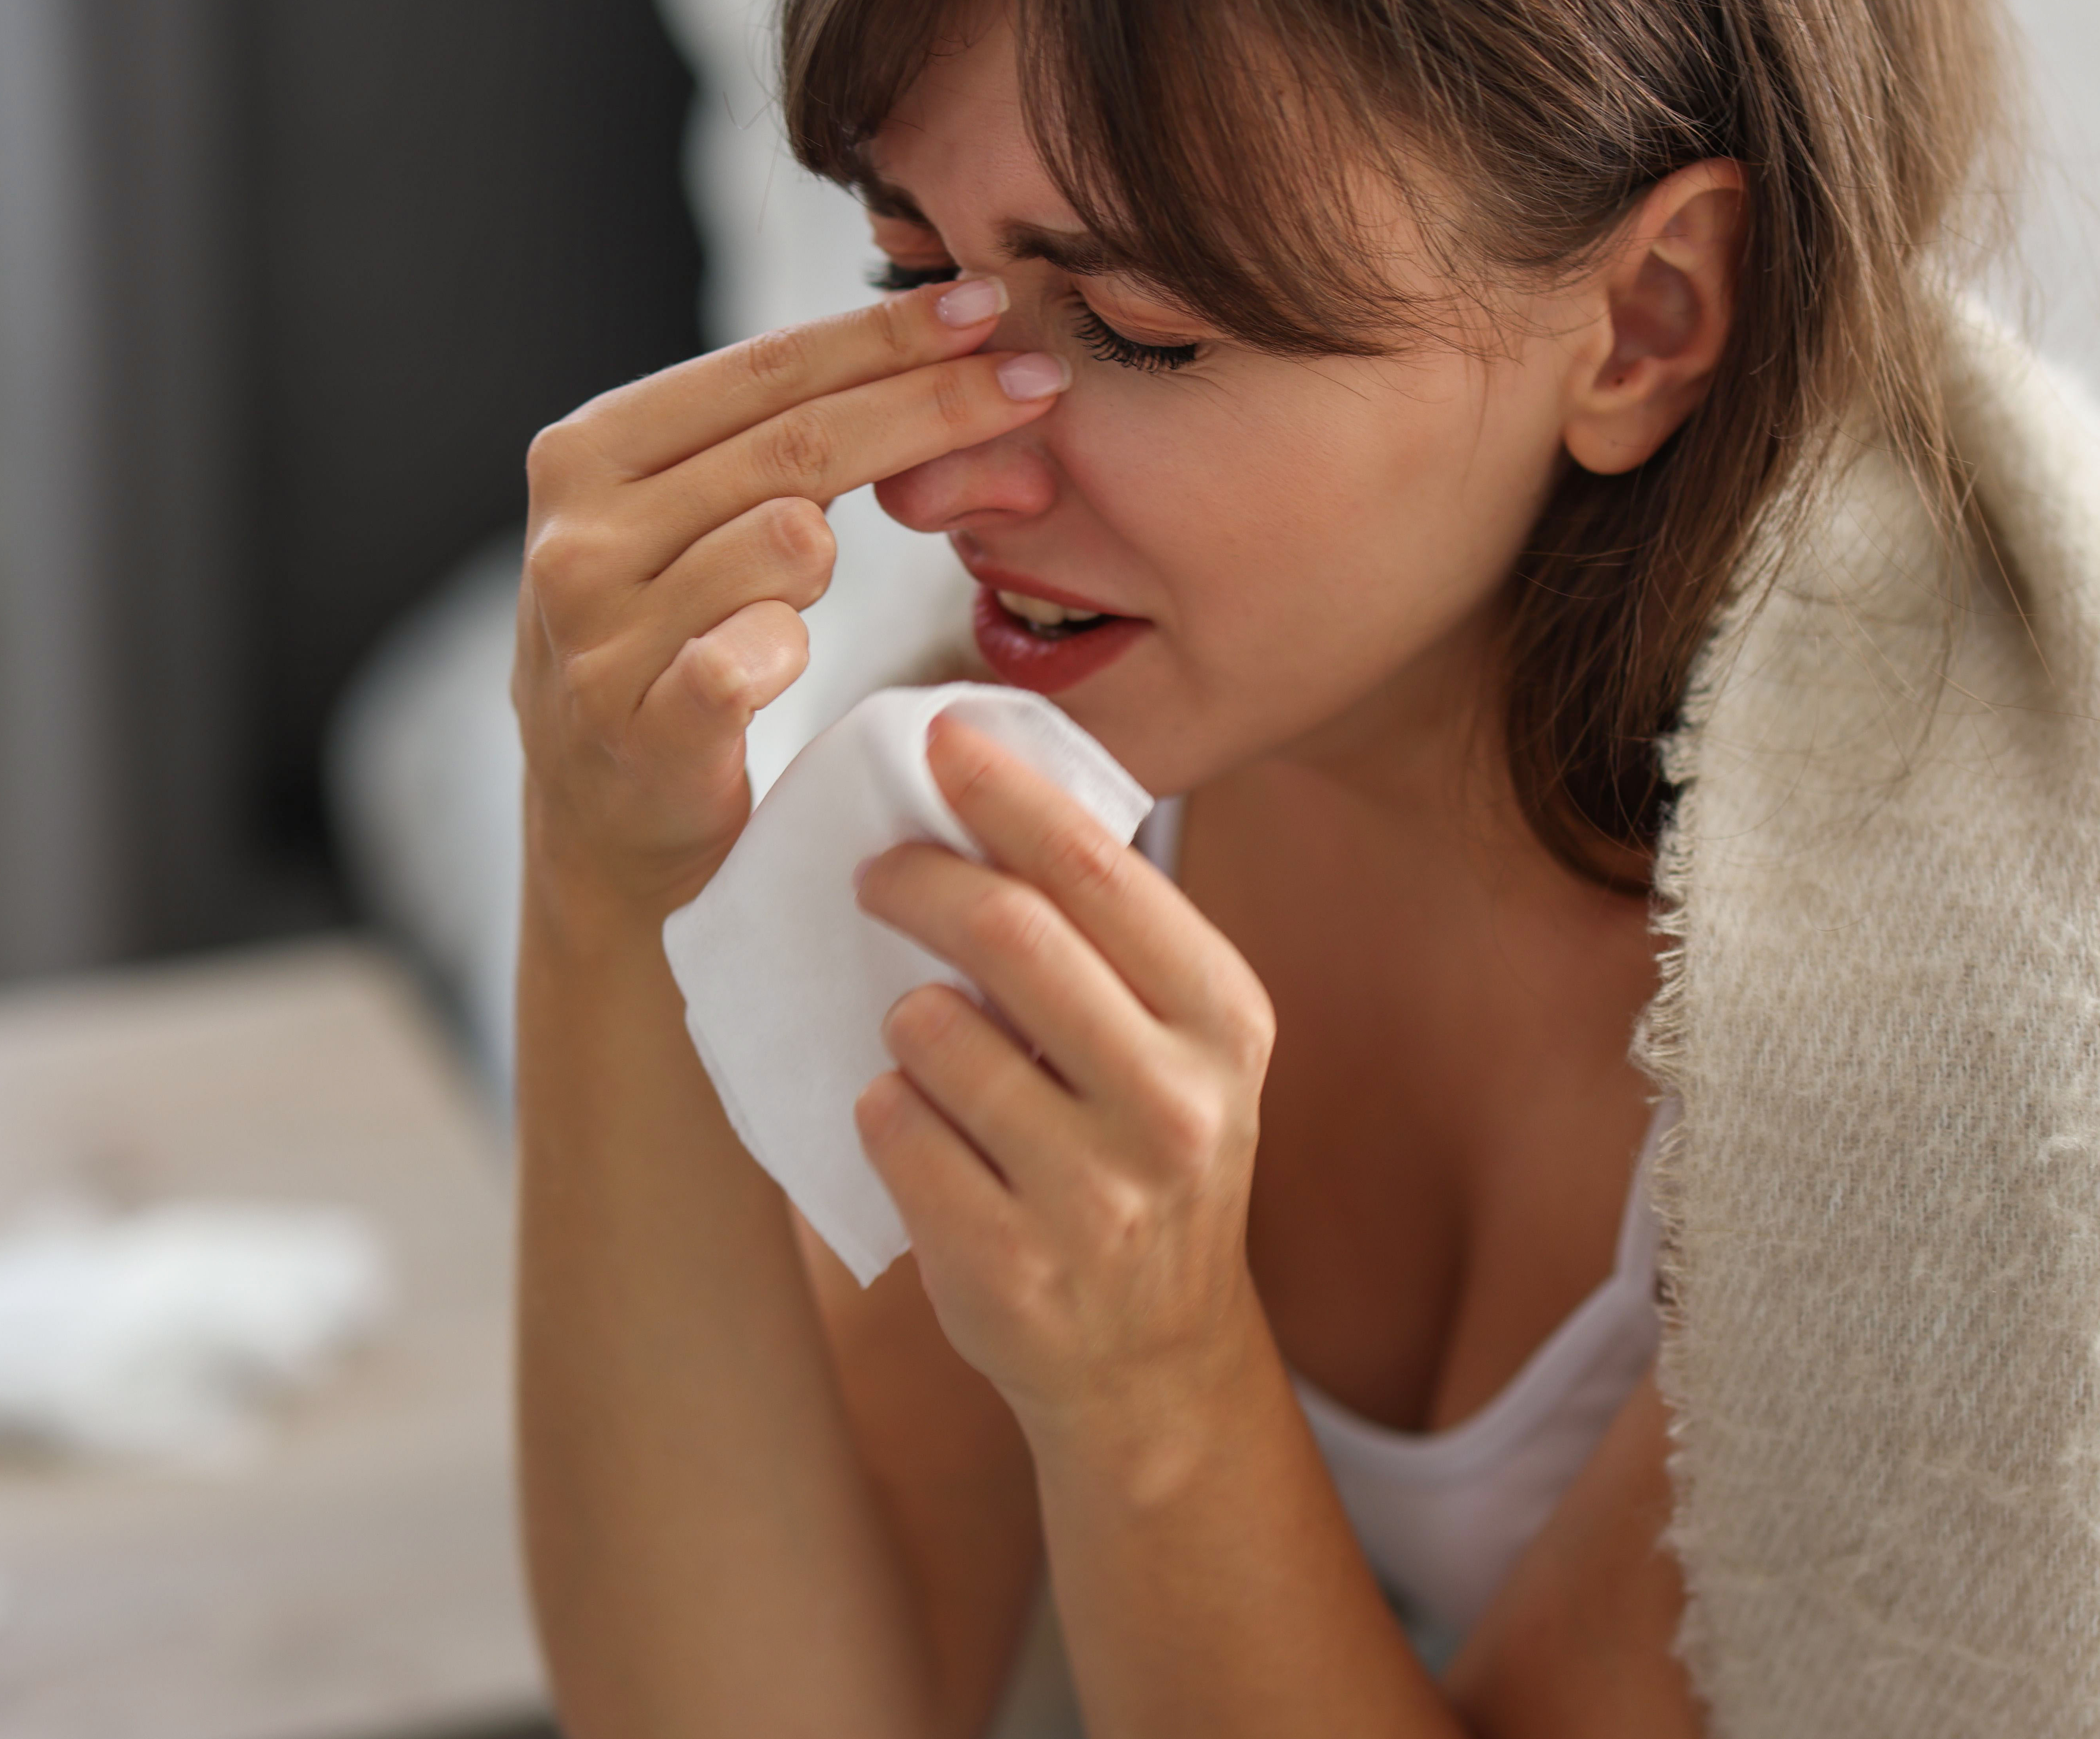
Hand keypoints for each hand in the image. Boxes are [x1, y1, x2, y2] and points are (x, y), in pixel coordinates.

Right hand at [516, 280, 1065, 923]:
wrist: (598, 819)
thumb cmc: (673, 648)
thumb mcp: (701, 522)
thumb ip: (785, 445)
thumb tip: (950, 357)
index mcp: (591, 452)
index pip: (763, 370)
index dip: (883, 335)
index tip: (988, 305)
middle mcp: (580, 530)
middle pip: (797, 443)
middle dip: (933, 406)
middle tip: (1039, 385)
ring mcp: (599, 632)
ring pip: (788, 541)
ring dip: (828, 565)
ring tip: (794, 605)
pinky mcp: (637, 727)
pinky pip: (758, 654)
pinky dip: (785, 651)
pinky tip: (771, 665)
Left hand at [853, 719, 1280, 1453]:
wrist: (1154, 1359)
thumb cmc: (1141, 1160)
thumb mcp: (1173, 1044)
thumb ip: (1104, 940)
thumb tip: (987, 797)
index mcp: (1223, 1021)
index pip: (1099, 870)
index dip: (1007, 793)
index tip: (939, 739)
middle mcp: (1177, 1105)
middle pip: (1011, 930)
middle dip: (921, 878)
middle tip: (876, 870)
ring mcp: (1099, 1197)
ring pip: (935, 1035)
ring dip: (907, 1021)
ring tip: (933, 1048)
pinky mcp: (1013, 1269)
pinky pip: (894, 1130)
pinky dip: (885, 1110)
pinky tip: (925, 1134)